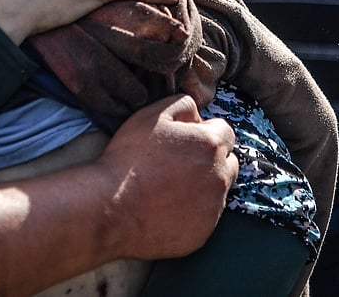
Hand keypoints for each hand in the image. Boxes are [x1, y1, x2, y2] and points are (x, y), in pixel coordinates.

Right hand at [97, 95, 237, 259]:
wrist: (110, 206)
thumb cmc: (128, 158)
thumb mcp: (151, 115)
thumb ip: (183, 105)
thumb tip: (198, 114)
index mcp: (210, 145)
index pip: (225, 132)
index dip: (204, 133)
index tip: (183, 142)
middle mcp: (220, 177)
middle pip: (228, 163)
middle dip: (210, 160)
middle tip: (178, 165)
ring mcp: (213, 208)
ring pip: (217, 192)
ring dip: (201, 187)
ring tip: (168, 188)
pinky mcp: (202, 232)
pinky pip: (204, 218)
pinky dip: (191, 212)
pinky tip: (166, 208)